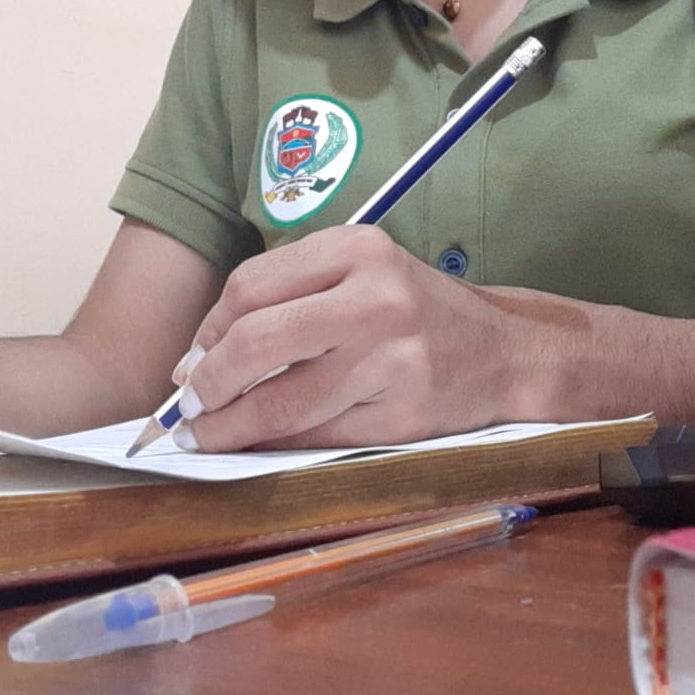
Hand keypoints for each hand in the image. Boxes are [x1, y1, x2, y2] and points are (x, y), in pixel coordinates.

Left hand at [172, 226, 518, 451]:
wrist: (504, 352)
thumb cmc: (415, 311)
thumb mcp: (361, 274)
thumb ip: (289, 298)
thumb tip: (199, 356)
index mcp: (358, 249)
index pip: (250, 288)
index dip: (207, 331)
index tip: (190, 361)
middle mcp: (376, 298)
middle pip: (257, 340)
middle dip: (208, 381)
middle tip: (190, 405)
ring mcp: (392, 359)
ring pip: (281, 402)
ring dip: (229, 427)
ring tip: (208, 434)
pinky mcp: (401, 414)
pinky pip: (316, 436)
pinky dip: (275, 446)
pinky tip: (257, 445)